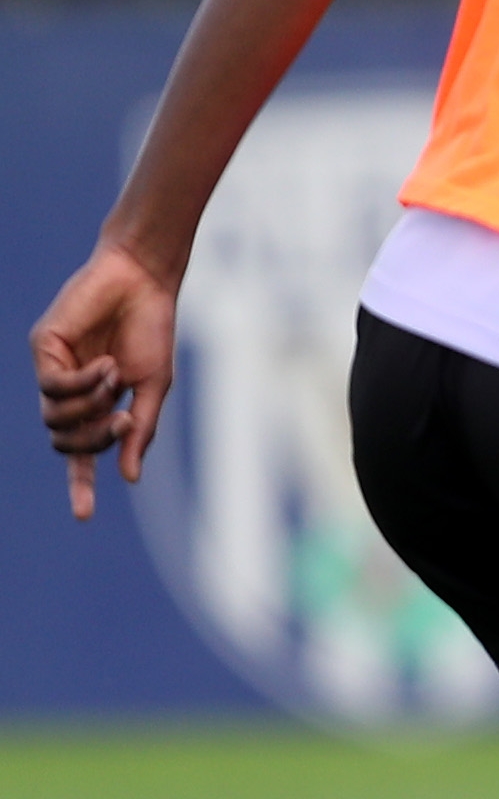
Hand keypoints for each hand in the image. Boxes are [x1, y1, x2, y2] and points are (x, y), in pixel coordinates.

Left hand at [33, 240, 178, 523]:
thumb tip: (129, 478)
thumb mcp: (154, 387)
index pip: (79, 454)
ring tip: (116, 378)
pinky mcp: (44, 348)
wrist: (143, 281)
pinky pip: (53, 386)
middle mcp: (68, 390)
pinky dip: (81, 384)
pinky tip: (105, 366)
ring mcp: (53, 369)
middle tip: (123, 421)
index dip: (79, 484)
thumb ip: (140, 430)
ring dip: (90, 407)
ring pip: (54, 417)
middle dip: (92, 440)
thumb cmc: (151, 329)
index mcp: (95, 403)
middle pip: (64, 440)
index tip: (83, 516)